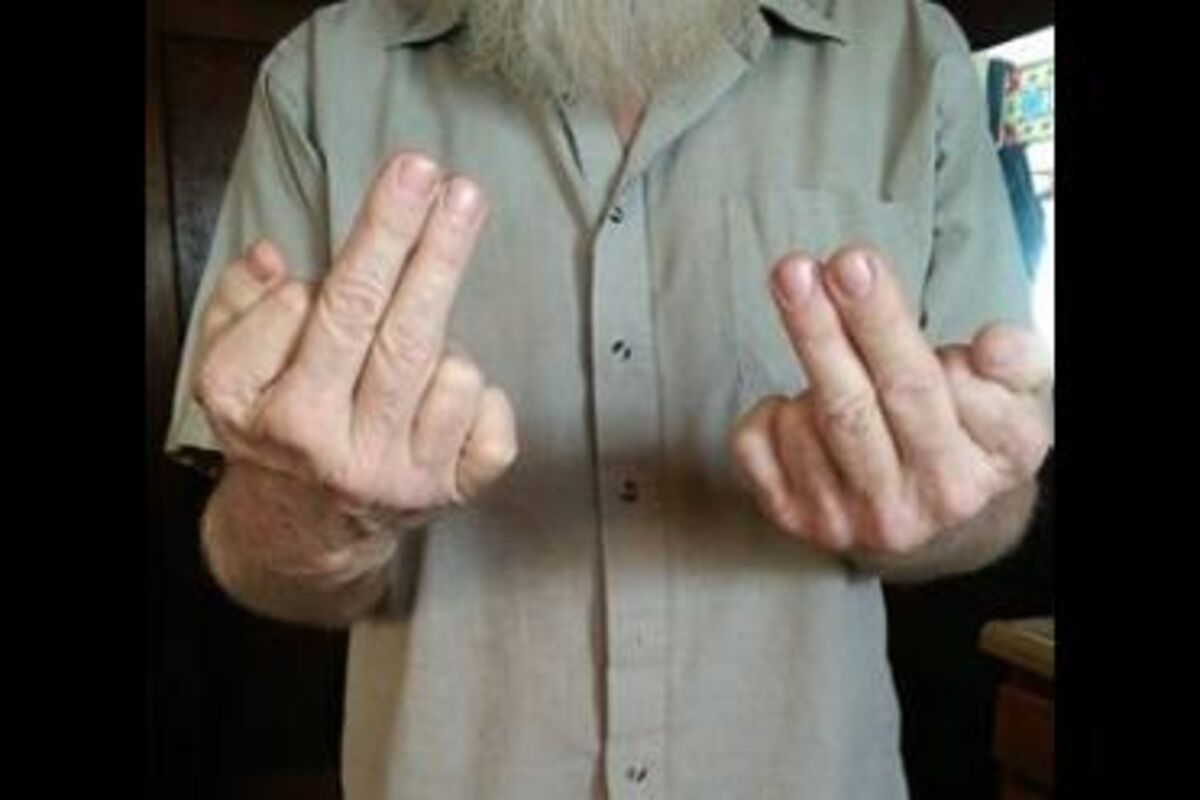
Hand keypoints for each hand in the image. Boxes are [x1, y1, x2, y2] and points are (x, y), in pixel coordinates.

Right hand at [194, 152, 518, 521]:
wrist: (303, 529)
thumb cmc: (275, 431)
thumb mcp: (228, 375)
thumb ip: (241, 308)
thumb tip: (273, 260)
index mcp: (284, 418)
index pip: (326, 312)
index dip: (369, 244)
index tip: (408, 175)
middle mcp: (345, 453)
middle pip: (398, 333)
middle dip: (431, 248)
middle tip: (456, 184)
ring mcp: (405, 478)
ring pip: (453, 373)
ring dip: (445, 337)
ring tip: (417, 331)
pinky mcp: (452, 495)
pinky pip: (495, 431)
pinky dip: (486, 398)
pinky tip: (449, 388)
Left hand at [730, 247, 1049, 555]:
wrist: (929, 514)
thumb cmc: (966, 432)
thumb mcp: (1016, 397)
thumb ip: (1018, 363)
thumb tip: (991, 346)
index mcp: (979, 468)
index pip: (929, 390)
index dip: (885, 325)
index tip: (855, 263)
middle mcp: (913, 504)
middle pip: (856, 406)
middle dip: (821, 329)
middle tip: (796, 268)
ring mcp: (849, 518)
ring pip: (804, 422)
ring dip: (806, 363)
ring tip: (819, 321)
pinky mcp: (794, 518)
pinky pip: (756, 446)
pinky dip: (766, 408)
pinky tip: (798, 403)